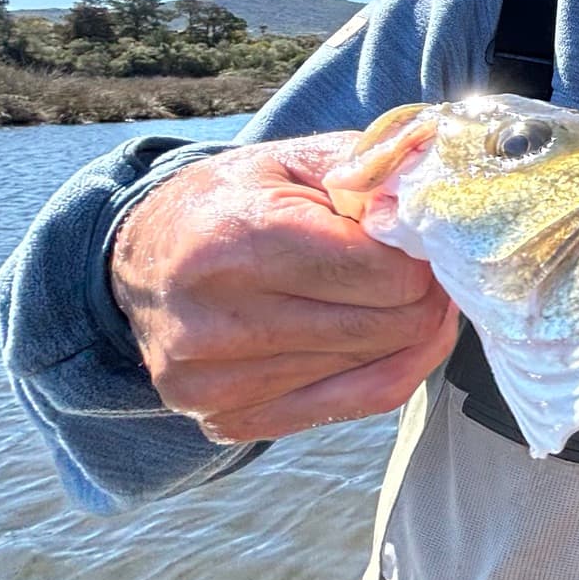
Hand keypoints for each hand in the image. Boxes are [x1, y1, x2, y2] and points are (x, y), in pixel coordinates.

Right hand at [110, 132, 458, 443]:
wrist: (145, 259)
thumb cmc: (232, 202)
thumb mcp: (296, 160)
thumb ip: (372, 168)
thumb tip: (434, 196)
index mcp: (239, 243)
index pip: (384, 273)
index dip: (422, 253)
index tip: (422, 238)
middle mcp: (219, 322)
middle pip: (389, 324)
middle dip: (425, 293)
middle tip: (425, 267)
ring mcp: (218, 382)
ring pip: (381, 365)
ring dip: (409, 329)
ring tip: (394, 293)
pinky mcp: (228, 419)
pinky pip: (357, 405)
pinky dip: (392, 368)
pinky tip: (392, 338)